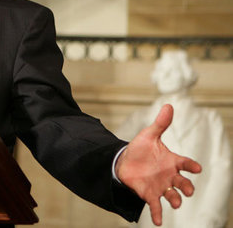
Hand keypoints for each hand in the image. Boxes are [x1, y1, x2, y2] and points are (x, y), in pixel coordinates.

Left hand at [115, 104, 201, 225]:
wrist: (124, 162)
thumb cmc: (140, 149)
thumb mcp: (149, 135)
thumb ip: (160, 123)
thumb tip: (168, 105)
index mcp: (171, 161)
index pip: (185, 163)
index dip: (191, 166)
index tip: (196, 168)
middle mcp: (169, 176)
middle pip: (183, 183)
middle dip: (187, 187)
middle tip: (188, 189)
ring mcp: (160, 186)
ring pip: (172, 196)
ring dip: (175, 200)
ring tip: (175, 202)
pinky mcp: (149, 194)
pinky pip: (156, 207)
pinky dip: (157, 214)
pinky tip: (158, 222)